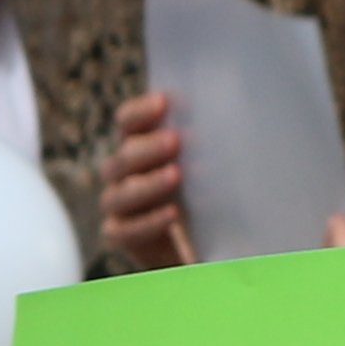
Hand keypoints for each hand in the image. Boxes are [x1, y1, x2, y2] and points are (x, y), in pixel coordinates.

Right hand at [100, 88, 192, 269]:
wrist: (196, 243)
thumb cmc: (201, 195)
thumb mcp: (205, 167)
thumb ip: (204, 145)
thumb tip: (227, 117)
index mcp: (138, 145)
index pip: (128, 123)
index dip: (140, 112)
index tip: (163, 102)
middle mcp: (121, 173)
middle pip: (123, 158)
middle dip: (148, 149)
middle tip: (175, 141)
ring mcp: (117, 205)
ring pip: (120, 194)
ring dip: (148, 184)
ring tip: (176, 176)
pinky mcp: (119, 234)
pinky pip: (125, 230)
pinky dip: (148, 222)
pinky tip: (172, 214)